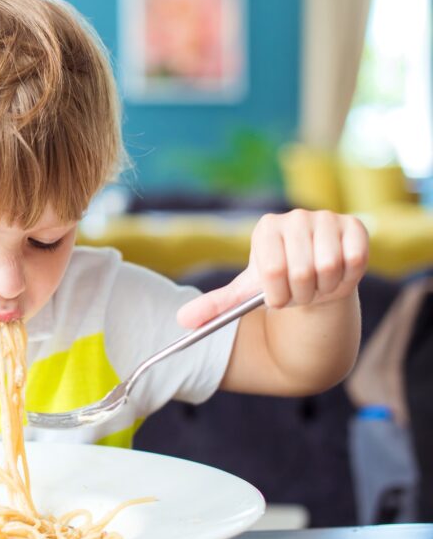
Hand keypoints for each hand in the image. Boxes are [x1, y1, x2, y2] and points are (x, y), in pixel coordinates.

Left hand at [176, 210, 368, 327]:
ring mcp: (327, 219)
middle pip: (302, 271)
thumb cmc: (280, 284)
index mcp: (266, 229)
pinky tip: (338, 275)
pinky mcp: (355, 225)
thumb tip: (182, 320)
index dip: (278, 296)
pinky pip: (355, 259)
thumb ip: (217, 305)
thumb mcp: (247, 293)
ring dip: (325, 288)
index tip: (278, 299)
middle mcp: (296, 218)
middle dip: (302, 295)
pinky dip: (347, 278)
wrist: (317, 280)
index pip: (271, 270)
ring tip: (318, 284)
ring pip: (329, 267)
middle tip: (302, 293)